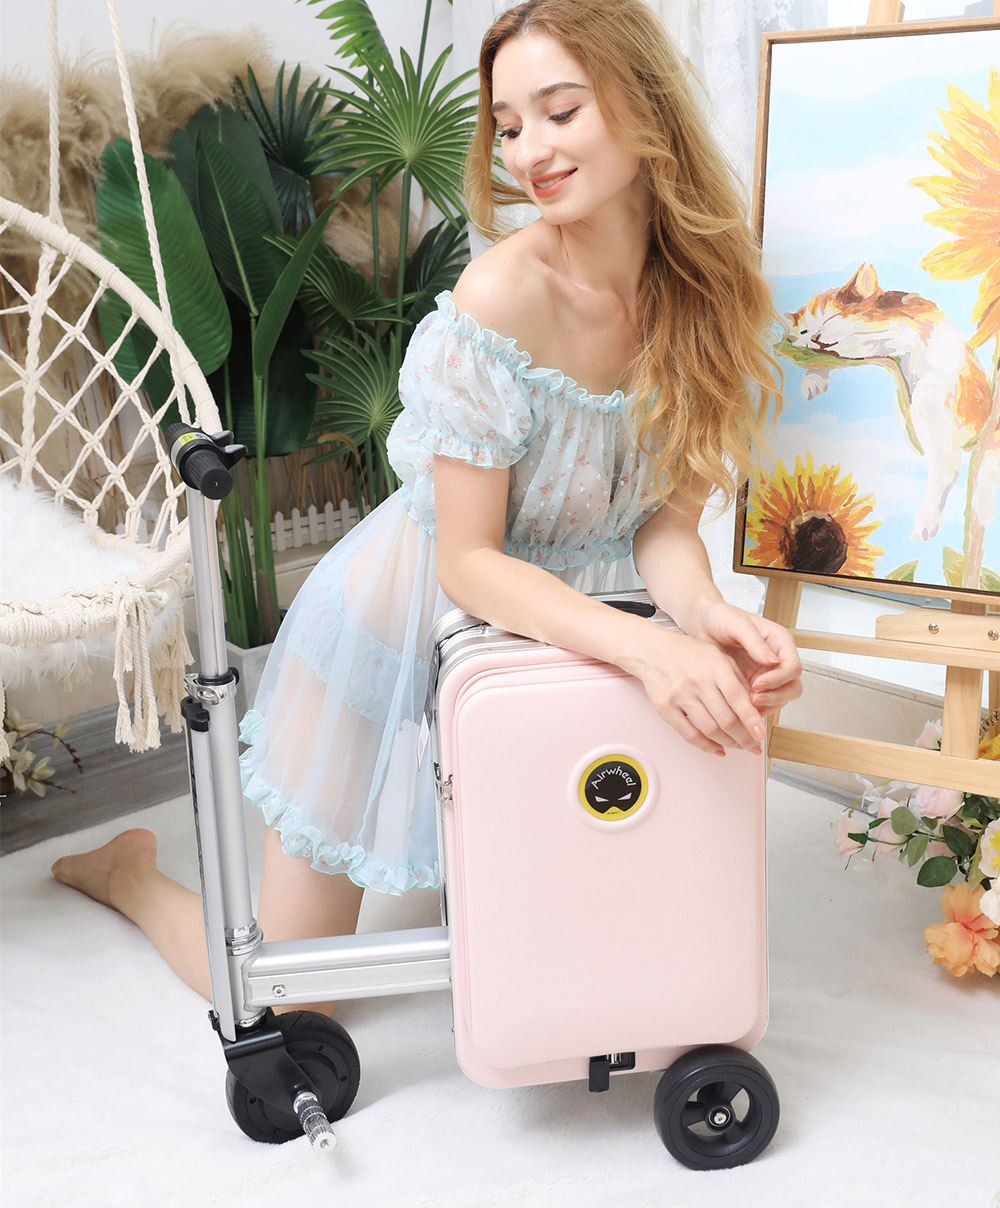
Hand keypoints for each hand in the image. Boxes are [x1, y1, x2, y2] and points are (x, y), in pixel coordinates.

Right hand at [622, 628, 768, 756]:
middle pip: (726, 719)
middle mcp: (697, 681)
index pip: (738, 698)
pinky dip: (706, 746)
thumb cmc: (687, 653)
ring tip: (737, 745)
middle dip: (744, 738)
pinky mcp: (665, 708)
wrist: (652, 650)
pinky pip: (689, 734)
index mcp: (714, 666)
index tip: (760, 735)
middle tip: (753, 745)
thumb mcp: (718, 656)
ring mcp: (680, 695)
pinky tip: (717, 748)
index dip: (751, 720)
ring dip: (728, 743)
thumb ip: (738, 679)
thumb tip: (756, 708)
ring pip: (710, 730)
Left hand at [692, 600, 801, 717]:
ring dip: (767, 706)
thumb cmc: (720, 618)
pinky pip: (764, 703)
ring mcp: (768, 674)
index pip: (793, 667)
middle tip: (753, 700)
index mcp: (779, 641)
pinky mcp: (755, 685)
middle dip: (775, 697)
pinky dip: (756, 709)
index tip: (757, 684)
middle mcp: (778, 659)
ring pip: (781, 698)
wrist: (702, 623)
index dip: (778, 679)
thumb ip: (754, 642)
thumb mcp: (736, 624)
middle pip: (793, 686)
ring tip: (744, 706)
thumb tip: (773, 661)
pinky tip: (739, 709)